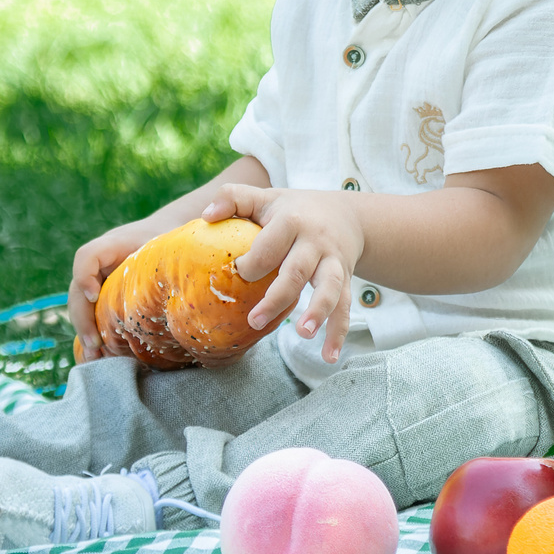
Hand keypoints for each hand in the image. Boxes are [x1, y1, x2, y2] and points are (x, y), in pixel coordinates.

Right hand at [70, 221, 156, 361]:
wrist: (165, 231)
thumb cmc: (169, 239)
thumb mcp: (170, 245)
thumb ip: (169, 261)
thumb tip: (179, 292)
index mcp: (113, 245)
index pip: (87, 256)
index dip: (84, 275)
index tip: (94, 295)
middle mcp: (99, 263)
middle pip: (77, 290)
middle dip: (83, 319)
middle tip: (94, 345)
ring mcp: (97, 279)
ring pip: (80, 307)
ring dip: (84, 333)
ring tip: (94, 358)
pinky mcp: (102, 295)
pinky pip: (91, 315)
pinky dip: (93, 334)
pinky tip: (99, 357)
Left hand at [205, 185, 367, 364]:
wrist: (348, 215)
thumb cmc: (295, 209)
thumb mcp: (266, 197)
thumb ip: (234, 198)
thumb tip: (205, 217)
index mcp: (292, 221)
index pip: (270, 245)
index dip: (251, 263)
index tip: (236, 274)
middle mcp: (316, 242)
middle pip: (297, 271)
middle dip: (277, 297)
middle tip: (254, 321)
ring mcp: (334, 262)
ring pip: (329, 288)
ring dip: (318, 312)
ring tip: (303, 333)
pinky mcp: (346, 280)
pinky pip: (344, 308)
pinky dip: (339, 333)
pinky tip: (329, 356)